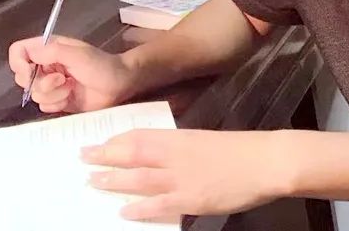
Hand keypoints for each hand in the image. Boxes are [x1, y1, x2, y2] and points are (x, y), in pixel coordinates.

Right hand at [7, 36, 134, 112]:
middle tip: (61, 79)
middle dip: (40, 82)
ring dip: (53, 93)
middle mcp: (46, 66)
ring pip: (34, 94)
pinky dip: (57, 103)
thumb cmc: (100, 65)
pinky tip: (71, 98)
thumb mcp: (77, 54)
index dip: (18, 63)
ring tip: (71, 87)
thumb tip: (29, 57)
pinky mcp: (57, 100)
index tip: (29, 72)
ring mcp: (51, 84)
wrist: (119, 85)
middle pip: (22, 77)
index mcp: (48, 49)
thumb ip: (51, 52)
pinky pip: (44, 106)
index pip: (18, 51)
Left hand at [82, 128, 288, 219]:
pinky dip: (139, 209)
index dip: (115, 141)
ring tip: (92, 182)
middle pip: (131, 155)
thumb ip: (180, 148)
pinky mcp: (191, 200)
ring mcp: (181, 178)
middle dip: (104, 157)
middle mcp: (175, 155)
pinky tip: (122, 212)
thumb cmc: (239, 150)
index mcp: (179, 136)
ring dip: (113, 181)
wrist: (265, 161)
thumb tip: (156, 156)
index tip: (98, 143)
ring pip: (138, 179)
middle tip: (83, 159)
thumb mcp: (204, 141)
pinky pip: (158, 205)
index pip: (139, 136)